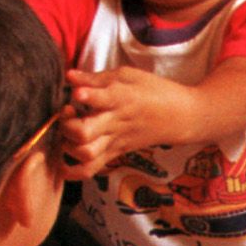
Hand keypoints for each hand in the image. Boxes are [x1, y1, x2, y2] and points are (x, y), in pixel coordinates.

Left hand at [54, 64, 186, 176]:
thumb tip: (70, 76)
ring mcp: (116, 142)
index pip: (103, 99)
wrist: (181, 117)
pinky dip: (71, 170)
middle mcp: (116, 123)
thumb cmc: (154, 91)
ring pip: (84, 154)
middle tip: (68, 111)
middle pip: (84, 133)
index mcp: (122, 99)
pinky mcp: (115, 154)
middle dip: (66, 124)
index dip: (85, 95)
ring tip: (68, 131)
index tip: (77, 92)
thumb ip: (96, 78)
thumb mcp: (129, 76)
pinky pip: (90, 170)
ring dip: (68, 144)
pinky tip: (64, 157)